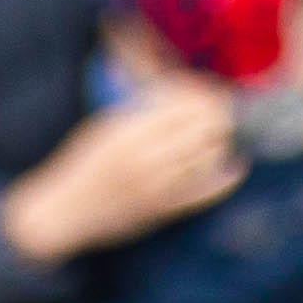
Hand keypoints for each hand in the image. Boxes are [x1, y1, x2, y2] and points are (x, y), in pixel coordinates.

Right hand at [0, 75, 246, 263]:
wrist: (65, 212)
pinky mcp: (167, 209)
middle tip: (222, 109)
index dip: (204, 97)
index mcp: (128, 133)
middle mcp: (147, 159)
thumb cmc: (82, 165)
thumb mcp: (103, 128)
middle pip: (204, 129)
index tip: (210, 91)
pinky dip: (227, 177)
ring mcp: (160, 186)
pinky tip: (237, 164)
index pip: (183, 107)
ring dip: (220, 141)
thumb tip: (181, 95)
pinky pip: (209, 192)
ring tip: (220, 132)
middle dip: (218, 116)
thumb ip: (140, 112)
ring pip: (211, 157)